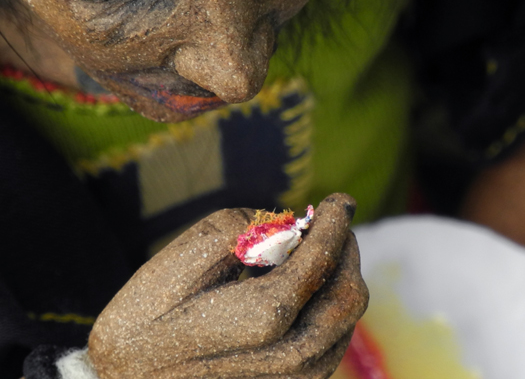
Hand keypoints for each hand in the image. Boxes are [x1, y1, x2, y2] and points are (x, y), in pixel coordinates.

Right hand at [88, 193, 367, 378]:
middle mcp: (291, 354)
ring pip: (346, 320)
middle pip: (349, 294)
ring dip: (340, 277)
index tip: (340, 201)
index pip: (321, 259)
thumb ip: (241, 231)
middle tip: (332, 223)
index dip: (335, 223)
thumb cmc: (145, 319)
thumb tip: (285, 225)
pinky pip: (332, 341)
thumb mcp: (181, 258)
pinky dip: (329, 306)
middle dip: (346, 250)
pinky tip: (307, 289)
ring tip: (318, 251)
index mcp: (263, 316)